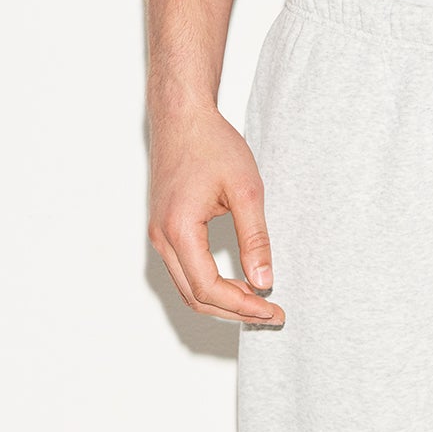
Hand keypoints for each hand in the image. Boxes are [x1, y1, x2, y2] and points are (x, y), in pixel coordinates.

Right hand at [148, 102, 283, 324]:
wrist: (183, 117)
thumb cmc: (212, 144)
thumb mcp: (246, 189)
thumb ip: (255, 238)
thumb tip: (264, 282)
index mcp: (179, 230)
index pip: (208, 288)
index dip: (242, 306)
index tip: (273, 311)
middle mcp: (162, 238)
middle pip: (195, 296)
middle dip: (234, 311)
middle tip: (272, 314)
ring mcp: (159, 234)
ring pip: (187, 287)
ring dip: (222, 301)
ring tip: (259, 303)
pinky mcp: (164, 229)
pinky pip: (184, 271)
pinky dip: (209, 285)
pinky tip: (237, 283)